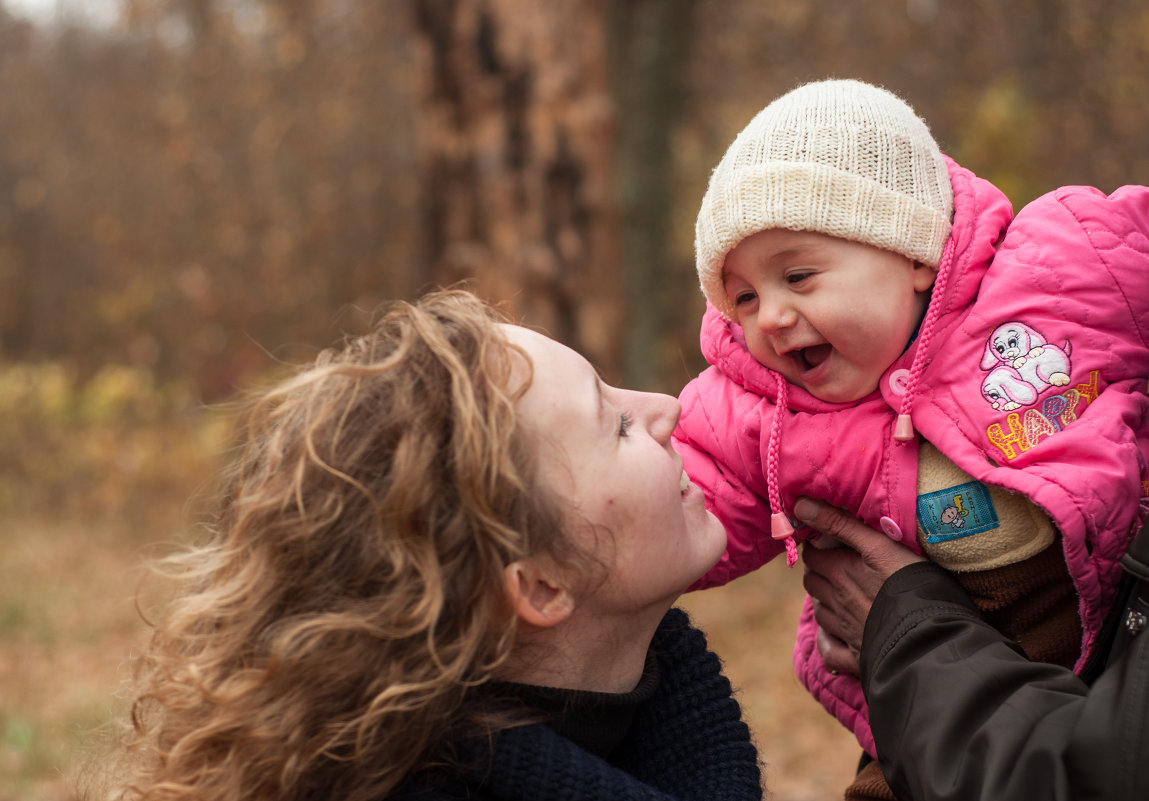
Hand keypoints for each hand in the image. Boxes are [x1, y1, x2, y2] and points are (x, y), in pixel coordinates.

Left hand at [797, 497, 924, 675]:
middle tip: (834, 568)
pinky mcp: (858, 657)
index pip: (812, 556)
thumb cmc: (910, 582)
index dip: (818, 549)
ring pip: (820, 612)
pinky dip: (827, 640)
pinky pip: (830, 650)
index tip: (829, 545)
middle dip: (818, 573)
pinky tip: (832, 634)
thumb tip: (800, 505)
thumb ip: (840, 523)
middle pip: (812, 583)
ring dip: (823, 601)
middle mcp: (836, 602)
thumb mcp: (879, 544)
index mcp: (839, 573)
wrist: (931, 634)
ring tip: (838, 595)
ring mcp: (846, 631)